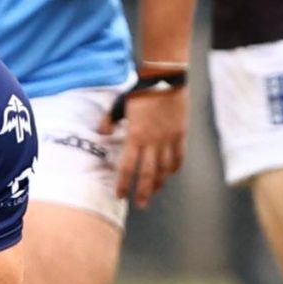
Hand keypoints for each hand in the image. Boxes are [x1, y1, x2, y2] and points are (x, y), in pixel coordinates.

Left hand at [111, 85, 186, 207]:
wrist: (166, 79)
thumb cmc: (141, 92)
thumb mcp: (120, 105)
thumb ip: (109, 121)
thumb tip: (101, 134)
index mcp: (135, 136)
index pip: (127, 167)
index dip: (123, 183)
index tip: (120, 195)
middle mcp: (153, 142)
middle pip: (148, 175)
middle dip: (144, 192)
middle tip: (140, 204)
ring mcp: (169, 140)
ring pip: (165, 170)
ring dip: (159, 183)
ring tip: (154, 191)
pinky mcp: (181, 135)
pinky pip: (179, 157)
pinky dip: (174, 168)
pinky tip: (170, 173)